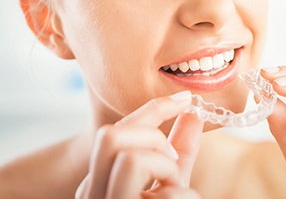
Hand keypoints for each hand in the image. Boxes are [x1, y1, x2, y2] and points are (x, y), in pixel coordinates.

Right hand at [75, 91, 202, 198]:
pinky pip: (162, 196)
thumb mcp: (171, 186)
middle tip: (171, 158)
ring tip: (175, 187)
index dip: (153, 108)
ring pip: (131, 158)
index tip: (184, 97)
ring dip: (165, 166)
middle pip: (110, 135)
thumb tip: (192, 114)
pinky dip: (181, 196)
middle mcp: (93, 195)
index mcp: (100, 181)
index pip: (118, 130)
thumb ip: (179, 151)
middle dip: (151, 135)